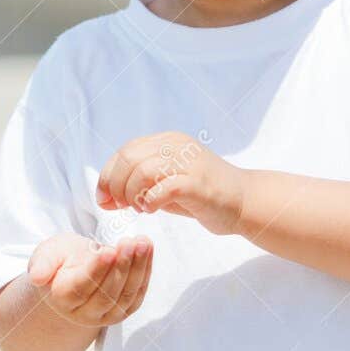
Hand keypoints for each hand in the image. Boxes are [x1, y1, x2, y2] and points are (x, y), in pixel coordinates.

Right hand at [26, 232, 152, 326]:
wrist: (72, 273)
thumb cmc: (60, 260)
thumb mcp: (47, 254)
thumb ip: (42, 263)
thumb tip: (36, 277)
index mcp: (62, 297)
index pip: (82, 286)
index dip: (96, 270)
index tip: (108, 251)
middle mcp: (84, 313)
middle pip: (106, 294)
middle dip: (121, 266)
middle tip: (130, 242)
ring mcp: (106, 315)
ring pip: (125, 296)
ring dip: (137, 268)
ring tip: (142, 243)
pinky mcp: (123, 310)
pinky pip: (137, 294)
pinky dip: (145, 272)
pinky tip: (147, 250)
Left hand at [96, 131, 244, 235]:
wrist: (245, 202)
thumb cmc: (201, 196)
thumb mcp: (163, 185)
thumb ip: (136, 186)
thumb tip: (104, 198)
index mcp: (167, 140)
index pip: (125, 151)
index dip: (107, 175)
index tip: (104, 199)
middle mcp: (177, 145)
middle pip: (129, 158)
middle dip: (115, 185)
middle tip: (121, 206)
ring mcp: (189, 163)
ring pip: (142, 170)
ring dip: (131, 193)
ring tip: (138, 208)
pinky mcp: (199, 184)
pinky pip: (164, 188)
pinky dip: (150, 201)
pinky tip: (151, 210)